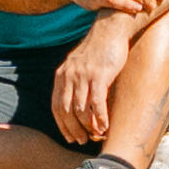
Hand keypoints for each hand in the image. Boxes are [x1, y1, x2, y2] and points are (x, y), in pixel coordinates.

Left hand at [48, 20, 130, 146]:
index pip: (56, 106)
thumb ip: (75, 83)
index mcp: (62, 74)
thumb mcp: (80, 65)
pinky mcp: (99, 75)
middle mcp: (69, 76)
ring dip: (87, 127)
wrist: (111, 28)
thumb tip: (78, 107)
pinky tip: (104, 126)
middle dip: (73, 130)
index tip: (70, 137)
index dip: (62, 125)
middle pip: (66, 111)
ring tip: (95, 135)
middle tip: (82, 140)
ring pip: (80, 110)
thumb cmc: (98, 50)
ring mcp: (83, 75)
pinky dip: (99, 118)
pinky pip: (96, 103)